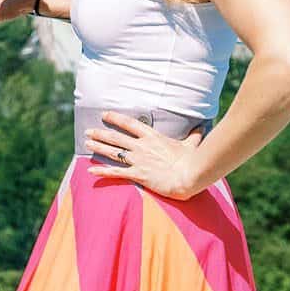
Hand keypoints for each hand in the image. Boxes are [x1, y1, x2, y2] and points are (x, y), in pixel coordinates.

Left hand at [83, 112, 206, 199]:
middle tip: (88, 131)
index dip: (115, 118)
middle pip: (116, 137)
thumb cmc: (191, 161)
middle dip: (100, 134)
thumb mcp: (192, 145)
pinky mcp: (137, 174)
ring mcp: (138, 160)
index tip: (104, 115)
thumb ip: (194, 136)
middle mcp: (141, 146)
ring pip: (112, 152)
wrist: (190, 175)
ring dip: (98, 147)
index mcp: (152, 137)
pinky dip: (102, 171)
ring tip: (86, 144)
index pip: (129, 123)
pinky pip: (116, 172)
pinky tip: (90, 170)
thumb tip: (202, 127)